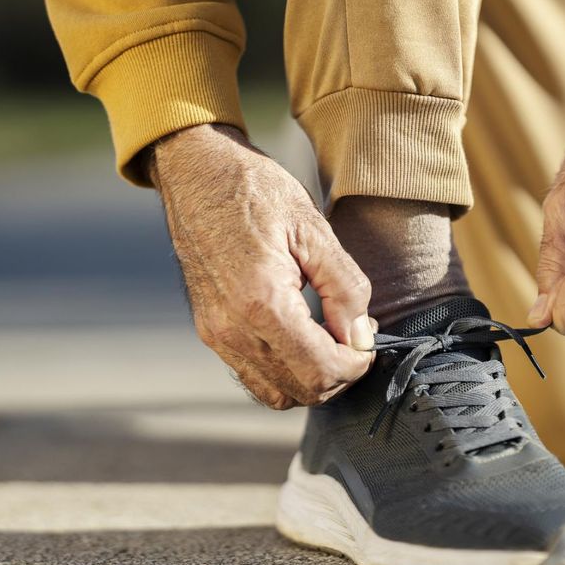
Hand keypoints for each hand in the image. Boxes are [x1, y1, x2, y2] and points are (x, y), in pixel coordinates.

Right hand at [149, 124, 374, 408]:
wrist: (195, 171)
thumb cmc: (255, 190)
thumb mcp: (313, 228)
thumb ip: (344, 287)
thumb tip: (361, 336)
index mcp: (261, 302)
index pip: (320, 371)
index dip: (356, 365)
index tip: (369, 339)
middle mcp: (232, 329)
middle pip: (301, 391)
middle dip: (339, 374)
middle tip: (356, 338)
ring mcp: (216, 334)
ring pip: (277, 393)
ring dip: (313, 378)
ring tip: (333, 339)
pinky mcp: (209, 331)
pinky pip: (254, 375)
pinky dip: (286, 371)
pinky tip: (305, 337)